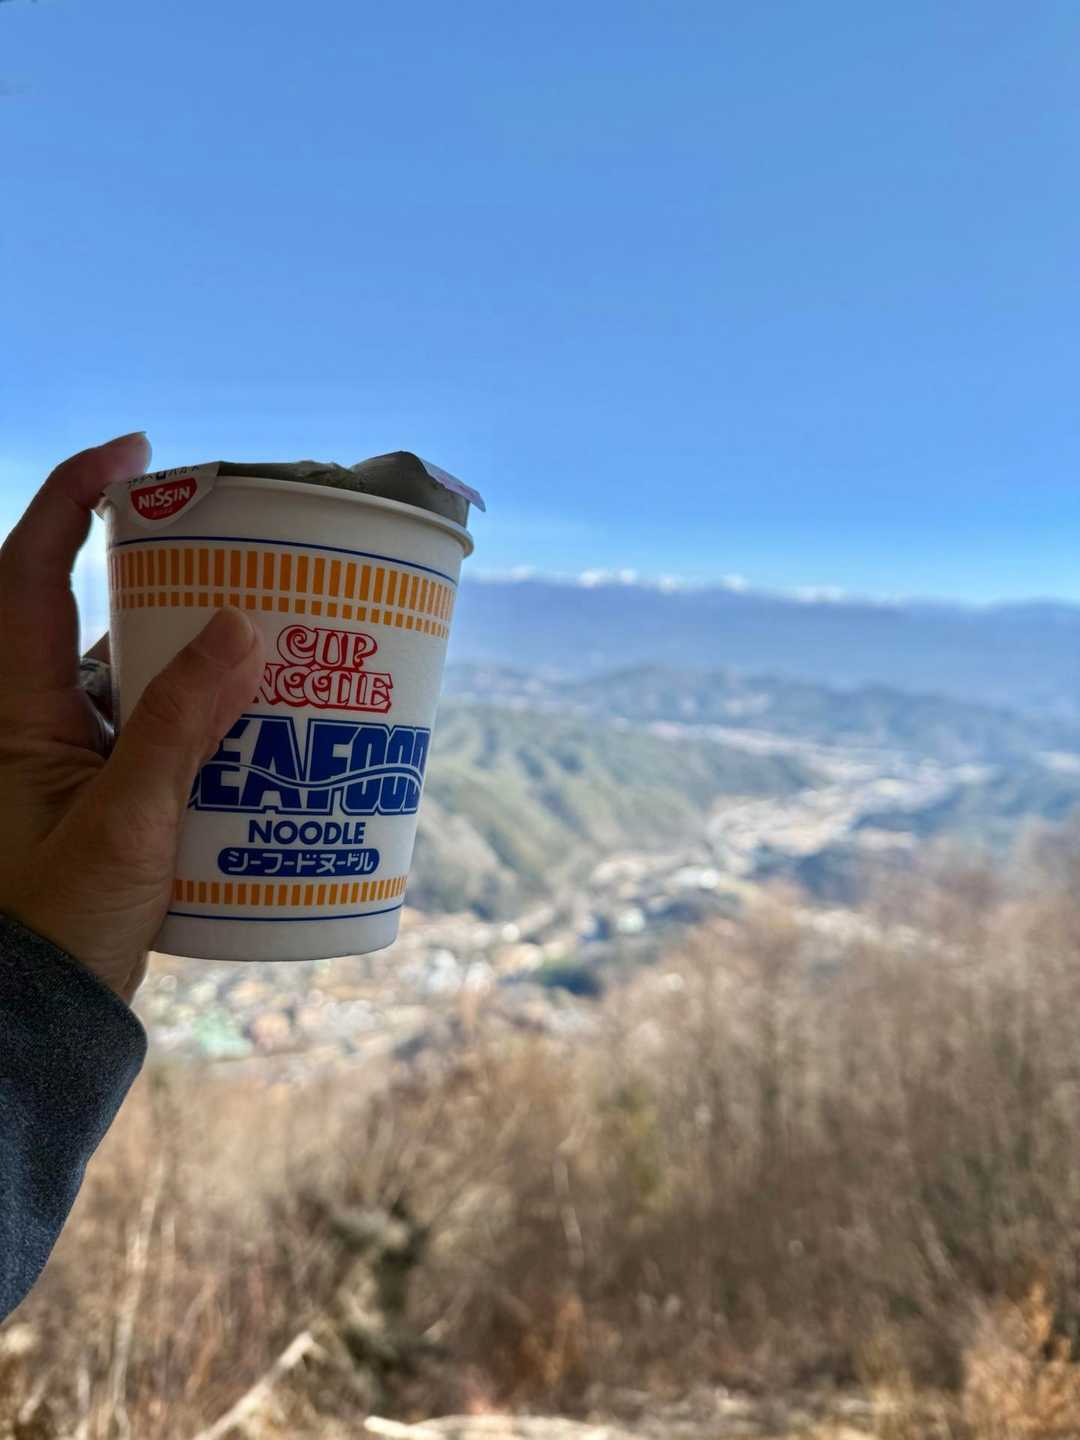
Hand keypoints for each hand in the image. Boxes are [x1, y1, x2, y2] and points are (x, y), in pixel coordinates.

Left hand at [0, 435, 264, 1002]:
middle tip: (242, 549)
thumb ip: (179, 728)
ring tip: (274, 629)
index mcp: (14, 710)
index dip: (73, 495)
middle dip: (163, 570)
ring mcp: (76, 754)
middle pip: (94, 609)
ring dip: (197, 647)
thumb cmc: (59, 924)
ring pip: (136, 670)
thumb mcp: (126, 823)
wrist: (43, 1014)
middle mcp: (39, 718)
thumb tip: (242, 630)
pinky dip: (208, 710)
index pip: (27, 570)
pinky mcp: (113, 790)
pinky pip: (160, 724)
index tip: (140, 453)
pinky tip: (266, 716)